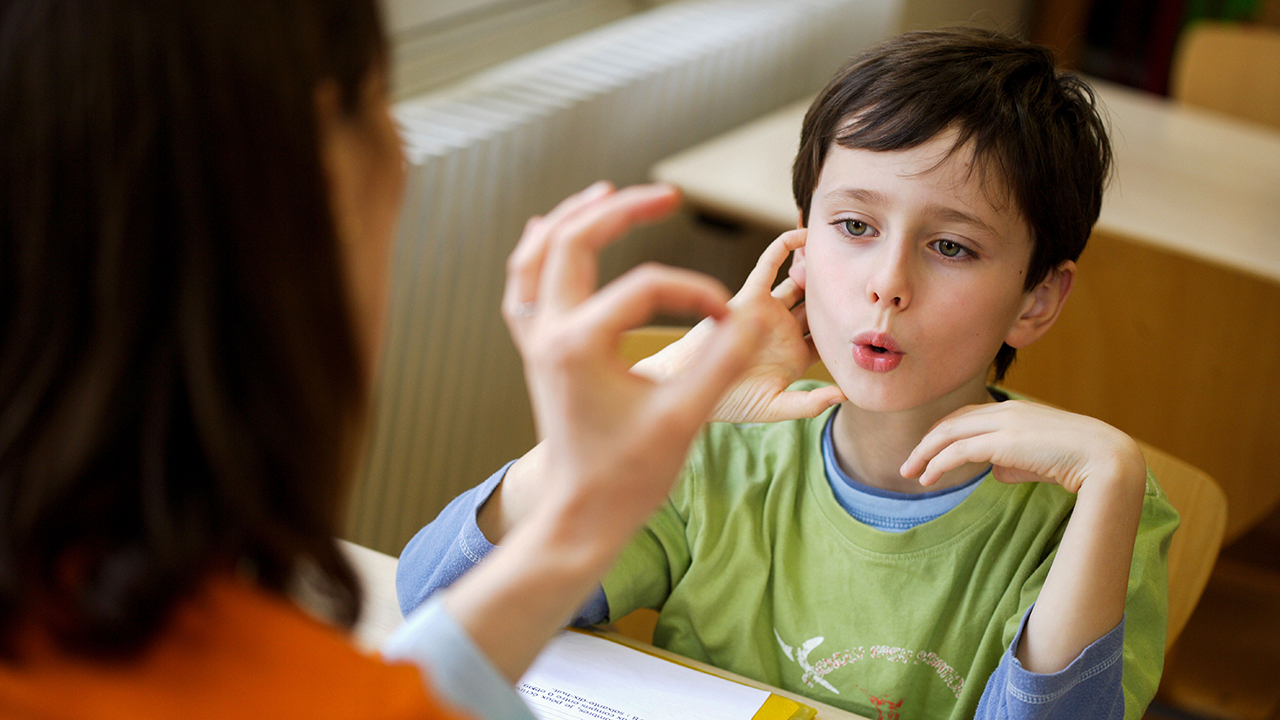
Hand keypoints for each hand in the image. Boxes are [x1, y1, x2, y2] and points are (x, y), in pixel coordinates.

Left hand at [445, 181, 764, 682]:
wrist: (581, 516)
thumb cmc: (629, 474)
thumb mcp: (684, 416)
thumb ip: (723, 362)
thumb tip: (757, 318)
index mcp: (579, 343)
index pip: (645, 286)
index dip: (695, 292)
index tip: (730, 319)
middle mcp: (548, 333)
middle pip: (573, 243)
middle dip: (620, 211)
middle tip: (666, 195)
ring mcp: (536, 342)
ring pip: (537, 257)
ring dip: (570, 220)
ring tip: (606, 193)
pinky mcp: (537, 354)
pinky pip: (524, 287)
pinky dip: (539, 254)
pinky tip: (553, 233)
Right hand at [631, 230, 844, 423]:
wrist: (686, 387)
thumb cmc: (727, 401)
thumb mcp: (773, 408)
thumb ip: (808, 404)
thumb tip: (844, 395)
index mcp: (796, 355)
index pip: (831, 335)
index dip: (853, 325)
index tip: (876, 314)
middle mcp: (786, 329)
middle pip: (820, 304)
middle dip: (840, 291)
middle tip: (865, 274)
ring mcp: (769, 310)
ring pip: (799, 281)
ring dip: (818, 266)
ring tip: (842, 248)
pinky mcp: (749, 295)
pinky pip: (769, 265)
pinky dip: (784, 247)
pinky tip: (803, 234)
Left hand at [901, 400, 1145, 493]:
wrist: (1104, 458)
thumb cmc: (1077, 462)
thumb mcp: (1039, 459)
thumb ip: (1013, 461)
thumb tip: (993, 471)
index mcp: (1013, 410)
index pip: (966, 416)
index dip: (942, 433)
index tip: (927, 452)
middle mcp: (1004, 411)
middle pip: (951, 422)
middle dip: (926, 443)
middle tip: (908, 464)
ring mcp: (1003, 423)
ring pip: (949, 434)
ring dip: (925, 454)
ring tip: (911, 474)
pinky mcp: (1003, 442)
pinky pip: (959, 451)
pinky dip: (938, 463)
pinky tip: (928, 477)